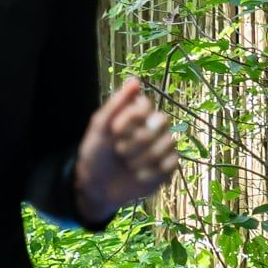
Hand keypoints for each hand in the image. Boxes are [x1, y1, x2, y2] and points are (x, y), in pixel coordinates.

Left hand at [74, 77, 177, 221]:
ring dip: (143, 156)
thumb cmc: (95, 154)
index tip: (113, 130)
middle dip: (139, 138)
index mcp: (137, 115)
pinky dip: (152, 171)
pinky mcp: (167, 168)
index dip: (131, 117)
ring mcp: (162, 148)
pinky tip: (137, 176)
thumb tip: (135, 79)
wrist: (96, 188)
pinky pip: (172, 163)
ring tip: (127, 165)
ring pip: (169, 142)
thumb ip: (116, 103)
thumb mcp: (99, 127)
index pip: (146, 105)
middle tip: (120, 151)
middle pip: (163, 121)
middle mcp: (153, 128)